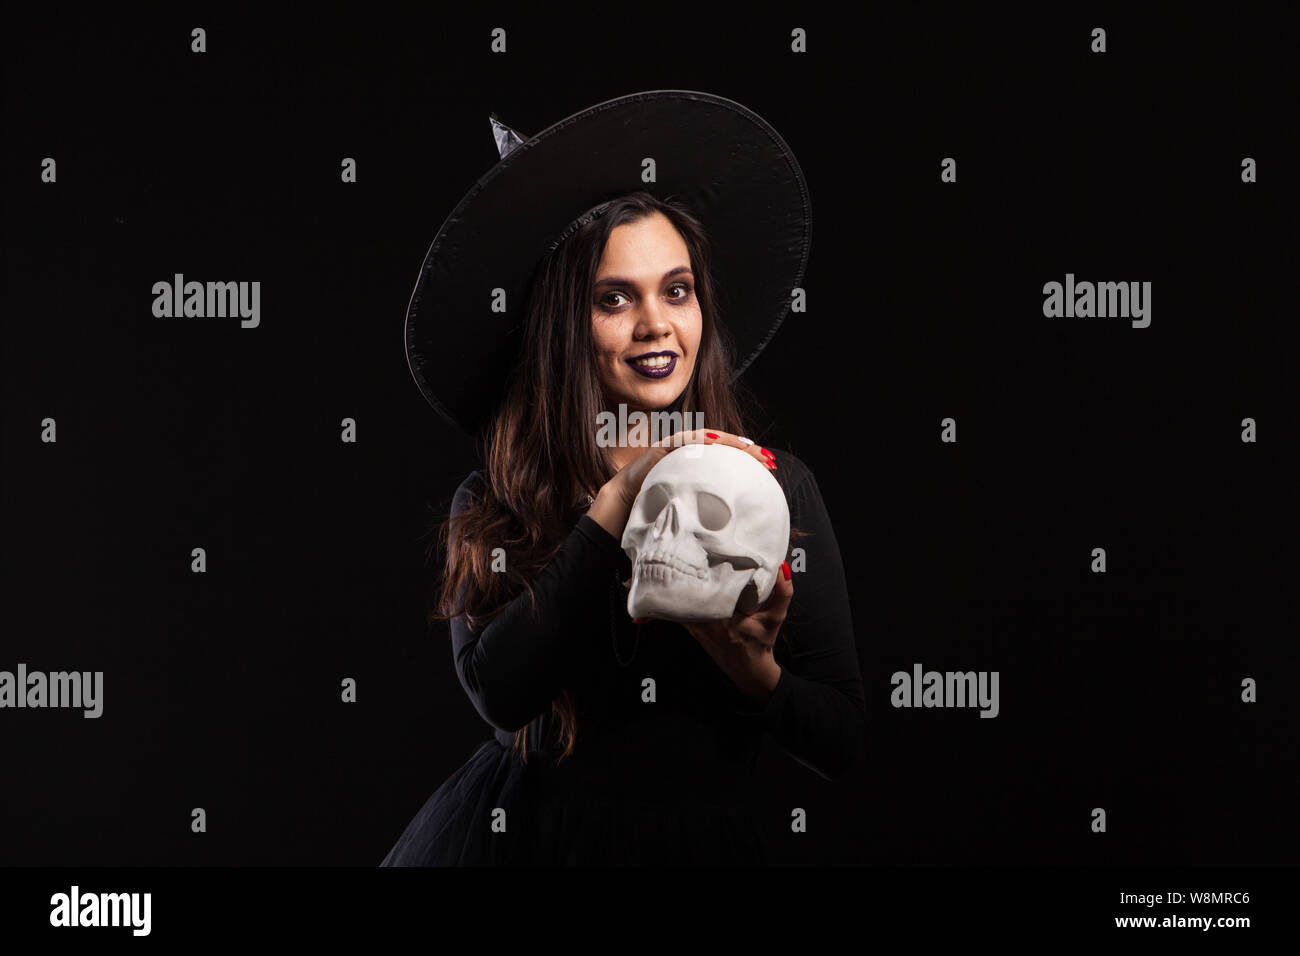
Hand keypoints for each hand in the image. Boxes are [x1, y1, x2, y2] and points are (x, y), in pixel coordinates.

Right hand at [588, 429, 774, 539]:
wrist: (622, 510)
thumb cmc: (654, 516)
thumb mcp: (689, 516)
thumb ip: (708, 518)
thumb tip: (735, 536)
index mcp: (699, 473)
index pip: (728, 463)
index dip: (749, 463)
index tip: (770, 469)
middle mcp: (690, 458)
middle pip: (724, 449)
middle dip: (747, 452)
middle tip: (767, 459)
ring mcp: (677, 450)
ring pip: (709, 440)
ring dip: (731, 442)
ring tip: (750, 448)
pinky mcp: (663, 448)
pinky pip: (686, 439)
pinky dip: (703, 439)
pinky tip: (718, 441)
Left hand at [681, 560, 792, 704]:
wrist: (749, 669)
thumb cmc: (762, 641)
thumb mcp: (776, 617)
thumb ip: (783, 592)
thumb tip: (781, 567)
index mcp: (727, 619)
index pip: (713, 588)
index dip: (708, 568)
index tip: (710, 551)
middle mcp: (709, 622)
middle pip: (695, 590)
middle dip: (694, 571)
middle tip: (695, 550)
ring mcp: (697, 627)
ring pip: (685, 599)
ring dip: (686, 582)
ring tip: (687, 560)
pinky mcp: (693, 630)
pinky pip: (681, 610)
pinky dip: (682, 597)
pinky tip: (683, 581)